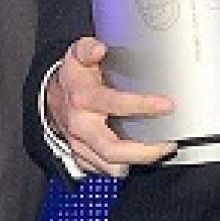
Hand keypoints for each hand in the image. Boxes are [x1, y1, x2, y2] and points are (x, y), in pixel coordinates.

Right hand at [45, 36, 175, 175]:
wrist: (51, 98)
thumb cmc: (74, 78)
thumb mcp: (77, 56)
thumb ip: (87, 48)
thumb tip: (99, 49)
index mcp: (83, 99)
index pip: (114, 104)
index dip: (142, 105)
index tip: (167, 105)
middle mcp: (80, 126)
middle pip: (112, 149)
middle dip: (143, 151)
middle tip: (168, 144)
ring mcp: (80, 145)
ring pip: (109, 166)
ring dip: (137, 162)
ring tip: (159, 150)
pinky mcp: (82, 158)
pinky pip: (103, 171)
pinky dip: (123, 167)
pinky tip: (140, 156)